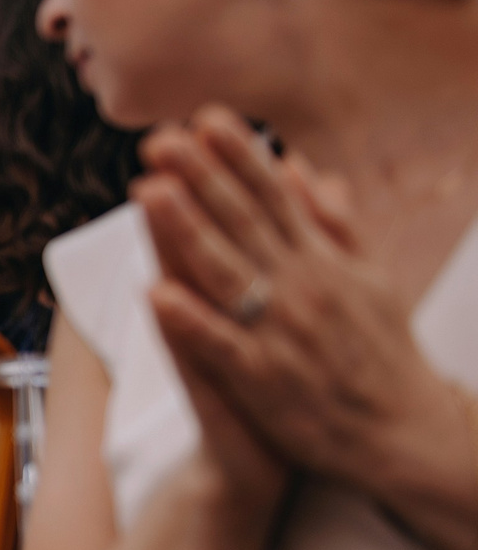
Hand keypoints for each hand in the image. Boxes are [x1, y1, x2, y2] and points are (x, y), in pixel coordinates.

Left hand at [138, 108, 454, 488]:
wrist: (403, 432)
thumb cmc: (382, 353)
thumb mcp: (370, 278)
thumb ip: (333, 223)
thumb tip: (302, 170)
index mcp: (323, 262)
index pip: (275, 198)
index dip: (239, 157)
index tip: (204, 118)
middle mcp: (303, 287)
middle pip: (244, 223)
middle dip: (201, 178)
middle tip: (159, 138)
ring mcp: (284, 331)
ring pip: (227, 272)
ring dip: (185, 231)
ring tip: (147, 192)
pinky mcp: (266, 380)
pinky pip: (223, 345)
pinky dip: (192, 319)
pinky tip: (155, 293)